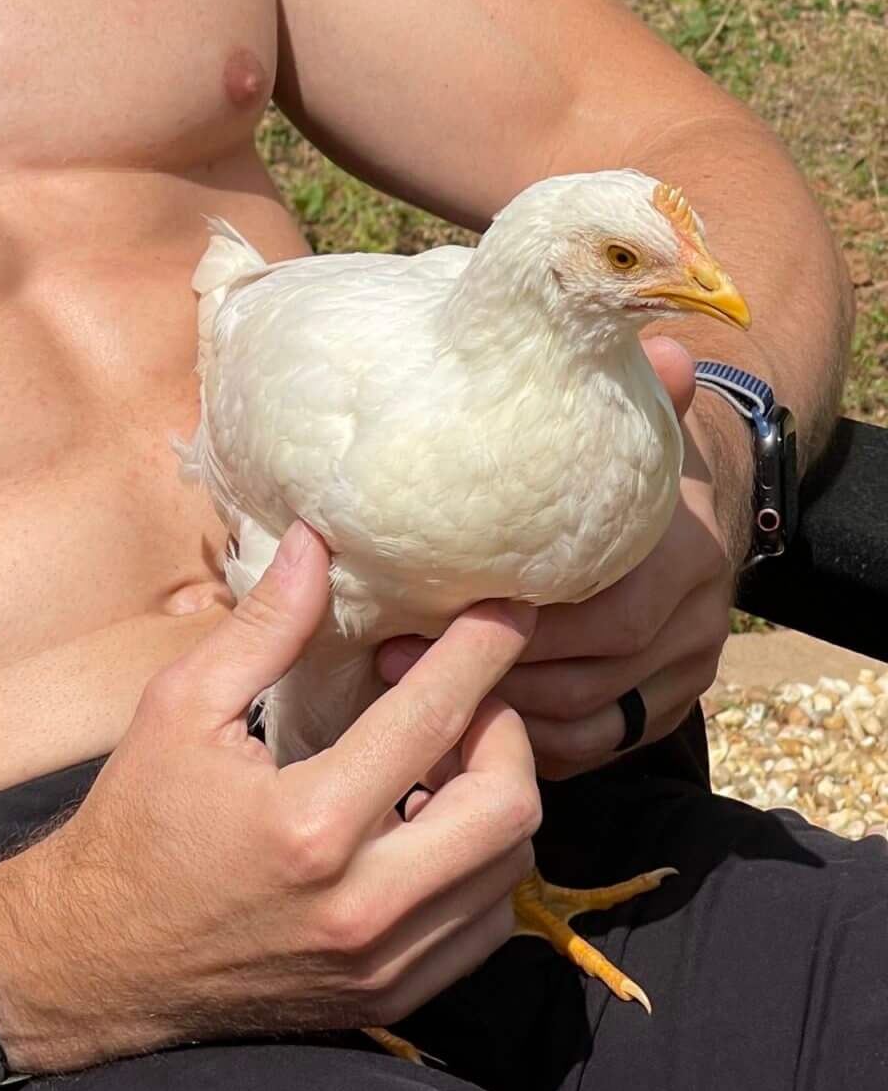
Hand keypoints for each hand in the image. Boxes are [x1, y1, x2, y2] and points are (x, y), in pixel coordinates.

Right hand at [0, 521, 542, 1071]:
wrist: (101, 961)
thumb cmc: (138, 822)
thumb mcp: (181, 707)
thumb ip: (263, 628)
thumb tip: (317, 544)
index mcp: (309, 823)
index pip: (432, 718)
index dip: (482, 650)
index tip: (508, 607)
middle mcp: (362, 903)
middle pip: (507, 808)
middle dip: (505, 730)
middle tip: (464, 694)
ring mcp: (382, 961)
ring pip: (508, 871)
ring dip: (494, 798)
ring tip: (440, 755)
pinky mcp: (388, 996)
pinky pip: (483, 927)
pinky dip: (478, 865)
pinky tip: (428, 825)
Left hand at [376, 337, 746, 779]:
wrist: (685, 499)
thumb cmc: (615, 457)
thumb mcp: (615, 422)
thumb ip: (618, 390)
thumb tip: (659, 345)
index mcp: (687, 550)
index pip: (606, 611)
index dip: (514, 626)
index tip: (422, 617)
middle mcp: (697, 618)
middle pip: (594, 671)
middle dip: (489, 673)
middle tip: (394, 662)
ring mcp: (687, 669)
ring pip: (594, 720)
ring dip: (502, 716)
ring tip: (412, 698)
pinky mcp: (667, 707)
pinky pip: (600, 744)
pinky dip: (535, 743)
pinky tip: (466, 728)